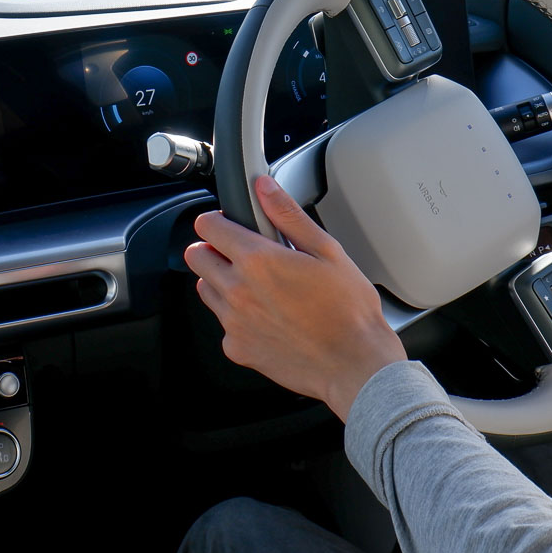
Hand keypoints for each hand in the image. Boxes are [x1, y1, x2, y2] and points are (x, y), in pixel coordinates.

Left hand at [185, 176, 405, 419]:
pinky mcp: (237, 348)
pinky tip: (267, 317)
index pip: (207, 227)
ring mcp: (233, 322)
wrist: (354, 365)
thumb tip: (264, 187)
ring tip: (259, 287)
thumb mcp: (327, 251)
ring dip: (223, 282)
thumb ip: (287, 215)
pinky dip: (237, 318)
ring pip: (207, 289)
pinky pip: (223, 324)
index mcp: (257, 261)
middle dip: (214, 249)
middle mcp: (238, 291)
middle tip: (244, 255)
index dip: (219, 221)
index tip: (232, 225)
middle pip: (197, 256)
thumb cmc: (349, 310)